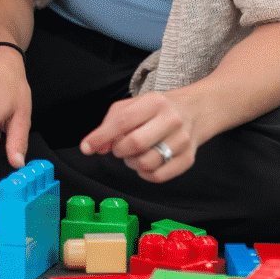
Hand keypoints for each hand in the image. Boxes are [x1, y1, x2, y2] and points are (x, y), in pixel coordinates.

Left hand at [80, 90, 198, 182]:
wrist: (193, 111)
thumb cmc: (155, 110)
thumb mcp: (131, 107)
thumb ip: (109, 125)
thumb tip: (94, 147)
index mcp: (154, 102)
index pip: (123, 121)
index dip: (101, 136)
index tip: (87, 147)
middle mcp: (171, 120)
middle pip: (135, 143)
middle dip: (119, 150)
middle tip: (119, 147)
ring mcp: (182, 140)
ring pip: (146, 163)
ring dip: (131, 163)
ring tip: (133, 154)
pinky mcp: (188, 158)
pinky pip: (159, 176)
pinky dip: (144, 174)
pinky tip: (144, 163)